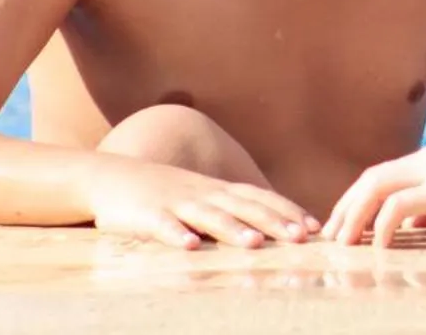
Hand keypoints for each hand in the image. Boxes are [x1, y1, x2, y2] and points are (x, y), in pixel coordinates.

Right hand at [87, 159, 316, 249]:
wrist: (111, 177)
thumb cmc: (163, 192)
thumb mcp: (201, 196)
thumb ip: (231, 209)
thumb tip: (269, 228)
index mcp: (217, 190)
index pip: (259, 198)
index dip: (287, 211)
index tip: (314, 228)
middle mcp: (202, 194)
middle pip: (242, 207)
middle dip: (272, 222)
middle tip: (299, 238)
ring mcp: (174, 203)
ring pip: (207, 216)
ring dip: (232, 230)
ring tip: (255, 244)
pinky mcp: (146, 216)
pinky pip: (162, 227)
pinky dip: (176, 235)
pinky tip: (189, 247)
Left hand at [324, 142, 425, 246]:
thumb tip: (411, 226)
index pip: (384, 173)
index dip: (358, 199)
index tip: (345, 225)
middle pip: (372, 176)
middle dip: (347, 207)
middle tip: (332, 236)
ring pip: (379, 186)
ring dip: (356, 216)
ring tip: (344, 243)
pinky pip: (400, 205)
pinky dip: (383, 225)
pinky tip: (380, 246)